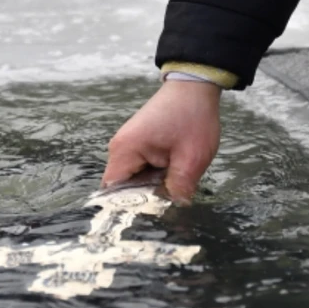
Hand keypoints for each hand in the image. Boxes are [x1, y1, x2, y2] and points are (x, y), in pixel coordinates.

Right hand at [102, 81, 221, 202]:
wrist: (195, 86)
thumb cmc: (192, 116)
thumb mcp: (192, 157)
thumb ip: (180, 187)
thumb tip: (174, 210)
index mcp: (125, 151)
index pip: (113, 192)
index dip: (128, 209)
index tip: (146, 221)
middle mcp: (120, 149)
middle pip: (123, 188)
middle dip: (143, 201)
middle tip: (165, 213)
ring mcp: (128, 146)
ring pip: (134, 180)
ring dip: (150, 189)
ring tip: (170, 197)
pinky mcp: (139, 144)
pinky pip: (141, 169)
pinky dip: (154, 177)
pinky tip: (170, 181)